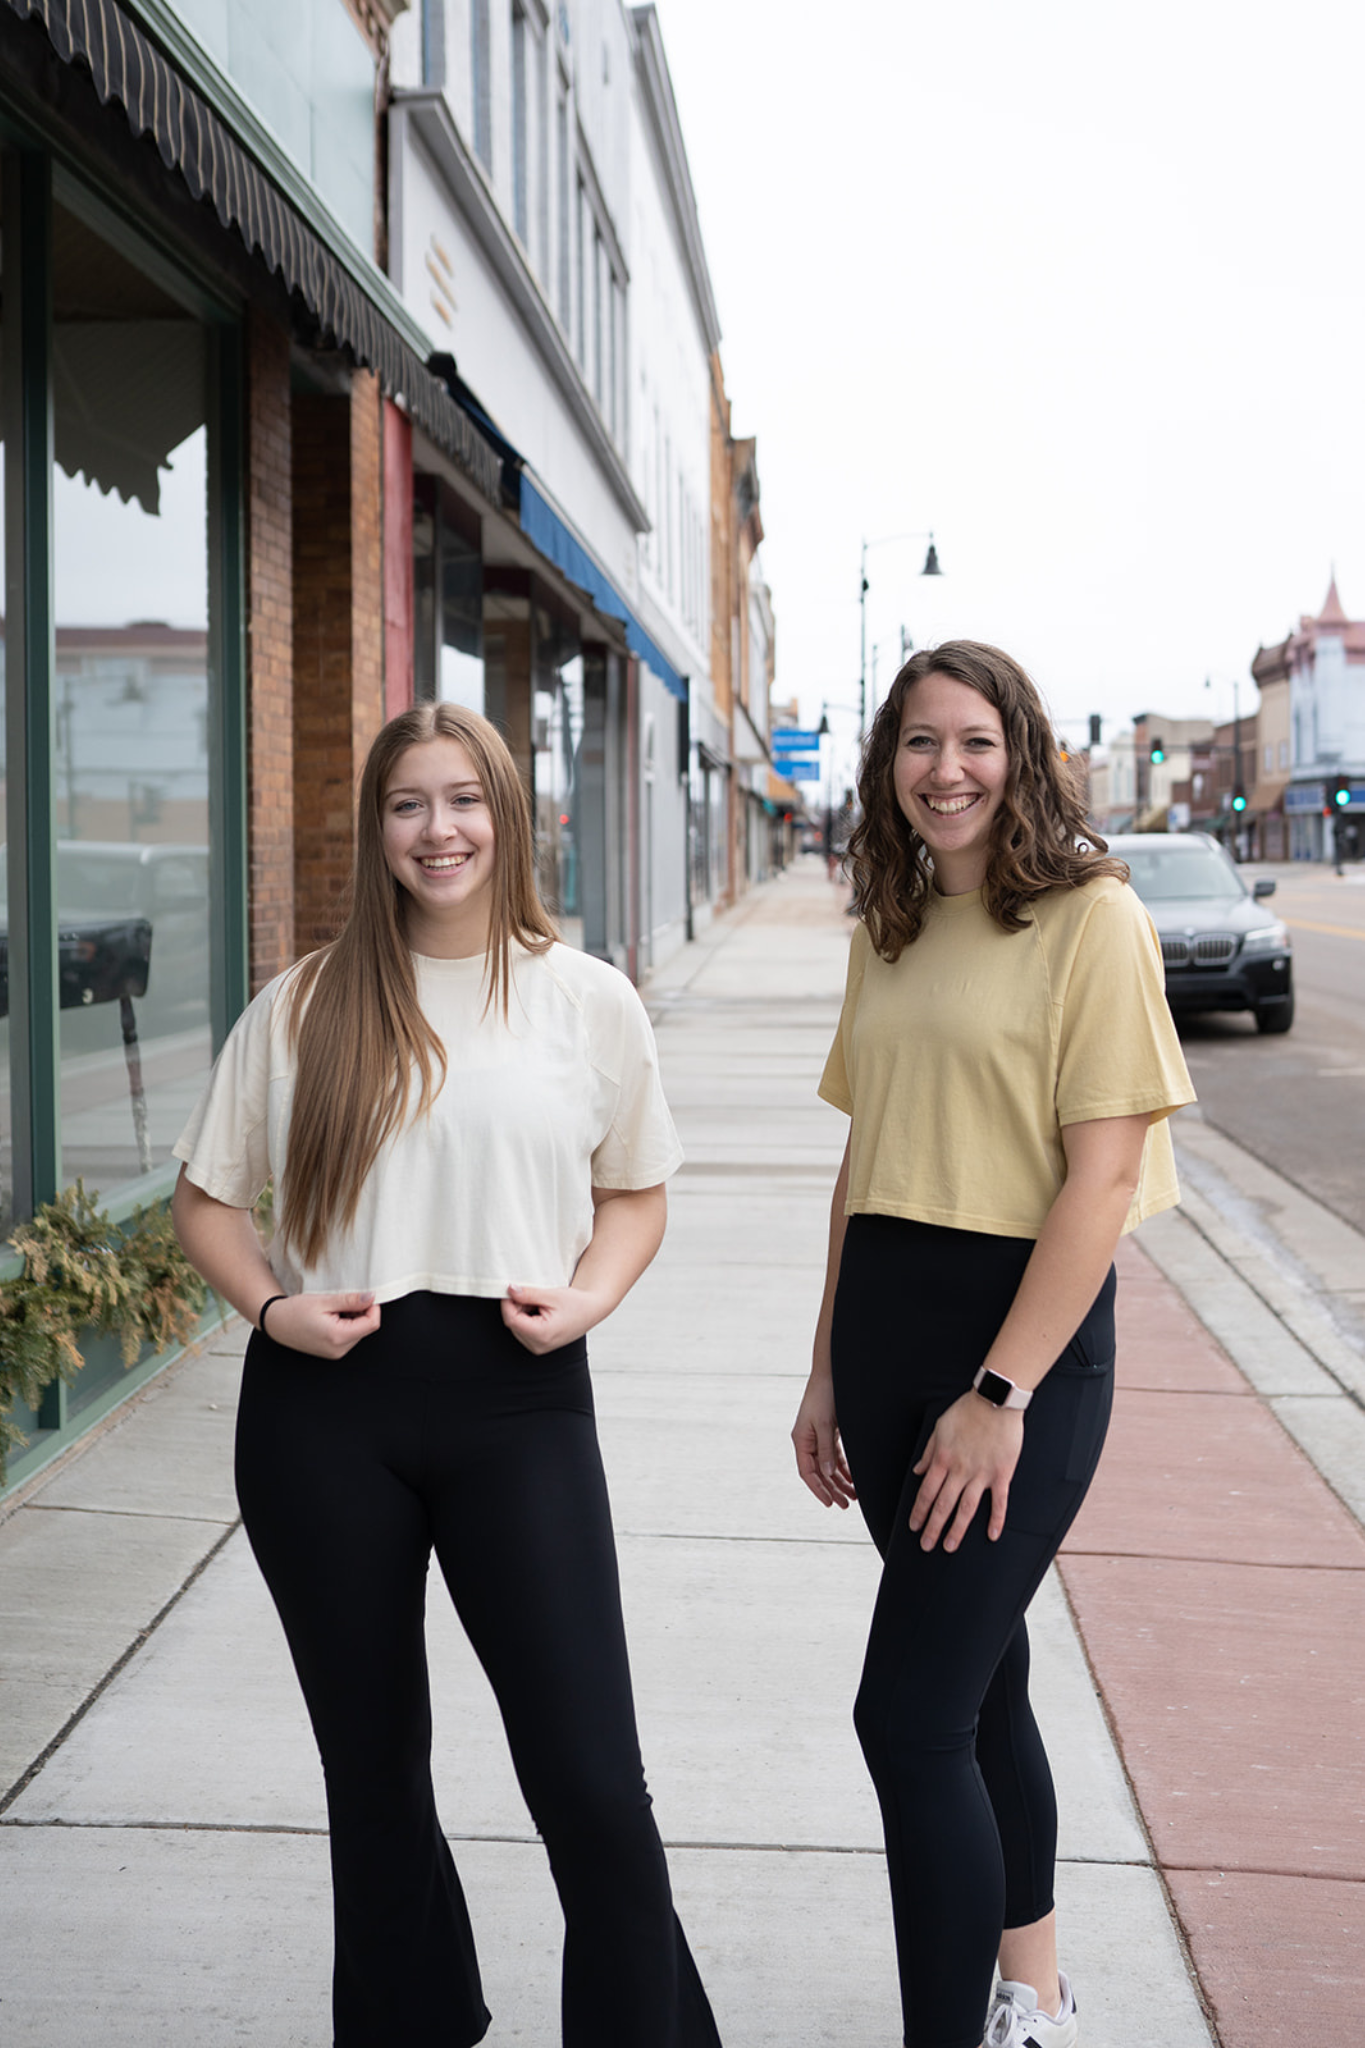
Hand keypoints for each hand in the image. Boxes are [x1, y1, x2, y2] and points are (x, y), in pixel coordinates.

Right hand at [265, 1291, 380, 1358]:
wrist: (276, 1322)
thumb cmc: (295, 1311)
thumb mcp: (324, 1300)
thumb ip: (351, 1300)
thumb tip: (371, 1298)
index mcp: (338, 1337)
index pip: (372, 1324)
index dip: (373, 1307)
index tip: (364, 1296)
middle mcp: (339, 1349)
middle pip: (366, 1328)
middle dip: (360, 1312)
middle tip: (341, 1303)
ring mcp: (336, 1353)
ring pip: (358, 1332)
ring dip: (352, 1318)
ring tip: (332, 1311)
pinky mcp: (333, 1352)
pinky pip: (349, 1337)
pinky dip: (345, 1325)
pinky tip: (330, 1318)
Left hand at [501, 1282, 603, 1354]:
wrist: (592, 1310)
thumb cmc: (577, 1304)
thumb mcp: (551, 1295)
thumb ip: (528, 1294)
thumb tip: (510, 1290)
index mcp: (542, 1335)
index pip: (512, 1319)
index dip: (508, 1303)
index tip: (511, 1289)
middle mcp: (538, 1345)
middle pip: (513, 1324)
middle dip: (516, 1306)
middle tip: (529, 1293)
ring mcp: (539, 1347)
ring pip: (517, 1327)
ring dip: (521, 1312)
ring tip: (539, 1303)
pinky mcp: (539, 1345)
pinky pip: (524, 1331)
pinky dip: (527, 1318)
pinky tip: (540, 1311)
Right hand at [792, 1372, 857, 1508]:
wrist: (830, 1374)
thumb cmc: (824, 1395)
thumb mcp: (825, 1424)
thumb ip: (826, 1449)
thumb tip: (828, 1474)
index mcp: (801, 1440)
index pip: (807, 1472)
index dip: (818, 1489)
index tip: (830, 1503)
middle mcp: (807, 1441)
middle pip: (818, 1473)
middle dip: (832, 1490)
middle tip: (846, 1505)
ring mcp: (817, 1437)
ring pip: (828, 1467)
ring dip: (840, 1481)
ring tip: (853, 1496)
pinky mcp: (828, 1432)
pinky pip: (835, 1456)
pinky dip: (844, 1468)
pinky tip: (853, 1478)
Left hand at [909, 1392, 1023, 1551]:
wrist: (995, 1400)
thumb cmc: (966, 1411)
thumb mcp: (939, 1428)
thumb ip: (929, 1452)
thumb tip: (918, 1471)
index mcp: (943, 1459)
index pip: (926, 1492)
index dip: (919, 1512)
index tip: (914, 1527)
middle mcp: (960, 1471)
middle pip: (943, 1505)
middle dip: (932, 1527)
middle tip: (926, 1545)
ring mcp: (981, 1474)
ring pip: (966, 1509)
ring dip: (957, 1530)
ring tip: (949, 1546)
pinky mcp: (1002, 1473)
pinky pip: (999, 1502)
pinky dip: (996, 1520)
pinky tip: (992, 1536)